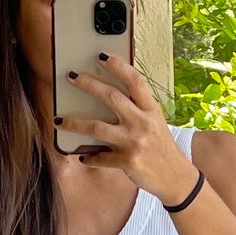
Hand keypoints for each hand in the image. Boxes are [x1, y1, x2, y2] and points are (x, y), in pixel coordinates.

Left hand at [58, 54, 198, 206]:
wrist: (176, 178)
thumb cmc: (162, 147)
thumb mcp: (155, 123)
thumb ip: (137, 110)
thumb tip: (108, 98)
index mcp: (151, 110)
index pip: (135, 81)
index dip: (119, 66)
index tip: (102, 56)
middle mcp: (143, 123)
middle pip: (112, 97)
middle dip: (89, 84)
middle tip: (71, 76)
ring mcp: (135, 142)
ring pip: (97, 128)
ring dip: (74, 123)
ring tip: (58, 121)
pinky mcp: (128, 162)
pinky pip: (101, 158)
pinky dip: (89, 157)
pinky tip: (82, 156)